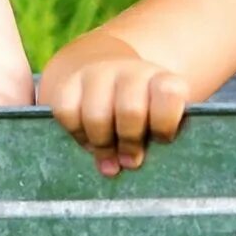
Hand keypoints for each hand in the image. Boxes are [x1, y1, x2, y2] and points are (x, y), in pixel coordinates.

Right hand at [48, 57, 191, 176]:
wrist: (109, 76)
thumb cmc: (144, 110)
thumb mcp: (163, 118)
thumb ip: (161, 137)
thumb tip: (140, 163)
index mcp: (160, 80)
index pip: (168, 94)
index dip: (164, 124)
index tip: (162, 140)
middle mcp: (129, 72)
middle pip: (130, 111)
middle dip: (130, 143)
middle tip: (130, 160)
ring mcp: (96, 74)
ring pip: (96, 116)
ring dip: (102, 145)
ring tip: (108, 157)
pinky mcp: (68, 83)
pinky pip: (67, 113)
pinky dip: (76, 134)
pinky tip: (87, 141)